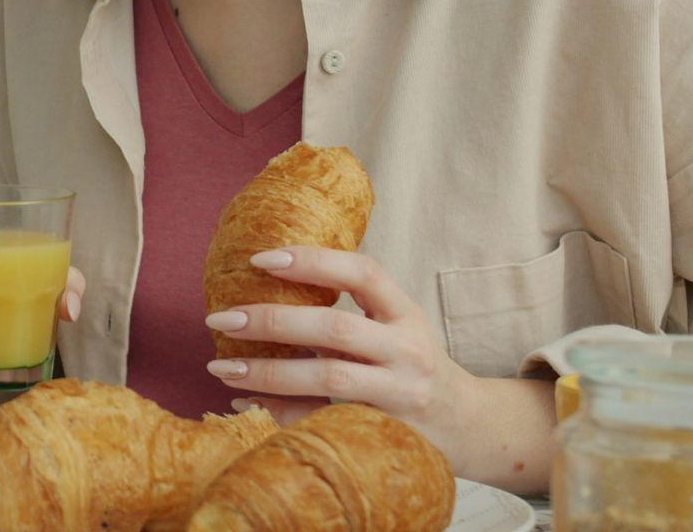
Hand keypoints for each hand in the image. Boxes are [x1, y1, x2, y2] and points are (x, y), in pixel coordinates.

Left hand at [201, 246, 477, 451]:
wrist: (472, 425)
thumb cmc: (414, 365)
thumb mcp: (396, 327)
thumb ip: (350, 309)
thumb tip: (265, 285)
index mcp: (405, 313)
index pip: (363, 273)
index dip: (312, 260)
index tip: (260, 260)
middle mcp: (407, 350)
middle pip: (335, 327)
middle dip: (272, 321)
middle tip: (220, 319)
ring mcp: (400, 394)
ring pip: (329, 377)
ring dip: (267, 372)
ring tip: (222, 367)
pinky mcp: (388, 432)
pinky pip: (325, 420)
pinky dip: (280, 412)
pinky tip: (246, 402)